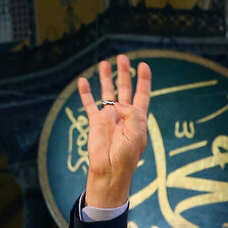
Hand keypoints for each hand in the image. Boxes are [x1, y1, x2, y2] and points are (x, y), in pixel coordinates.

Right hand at [77, 54, 151, 207]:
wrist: (110, 170)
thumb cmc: (126, 155)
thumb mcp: (135, 133)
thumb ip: (130, 113)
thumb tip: (116, 102)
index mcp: (138, 117)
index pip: (142, 94)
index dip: (143, 80)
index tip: (143, 65)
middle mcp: (123, 114)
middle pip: (124, 88)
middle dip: (124, 73)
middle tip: (122, 58)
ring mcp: (109, 116)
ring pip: (107, 92)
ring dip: (106, 78)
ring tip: (104, 63)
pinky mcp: (95, 122)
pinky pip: (89, 104)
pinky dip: (86, 93)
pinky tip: (83, 81)